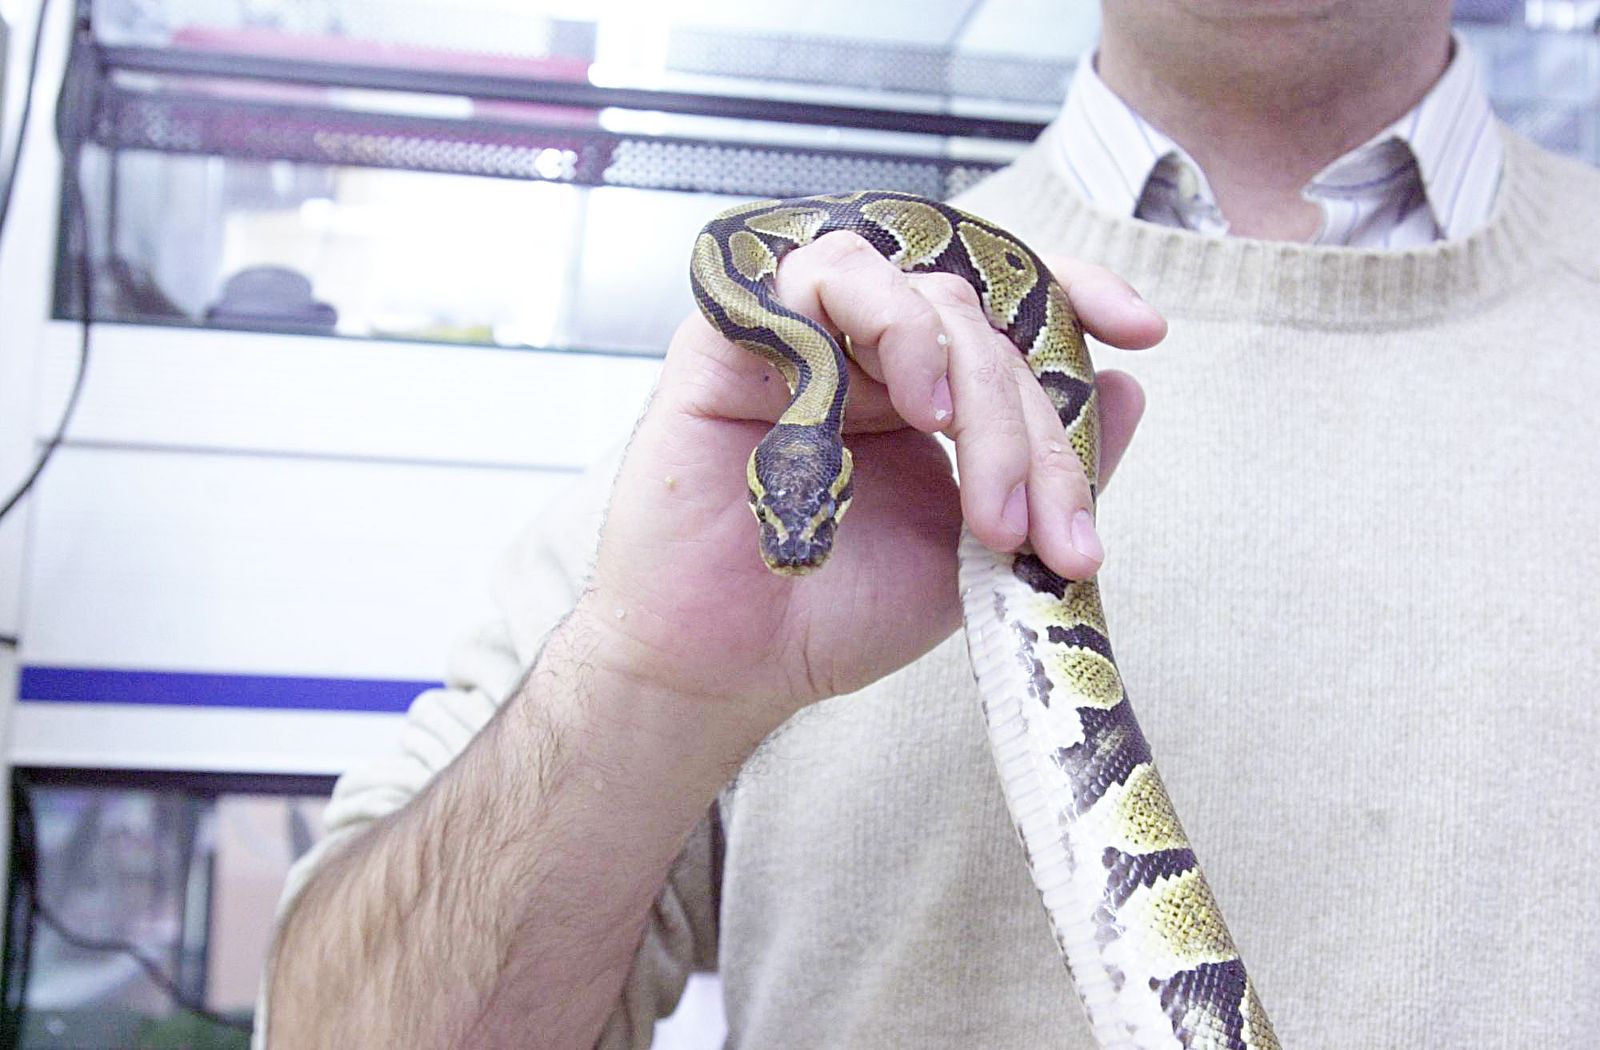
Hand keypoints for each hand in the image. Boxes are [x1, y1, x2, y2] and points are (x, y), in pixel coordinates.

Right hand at [572, 232, 1162, 727]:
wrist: (728, 667)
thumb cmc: (838, 614)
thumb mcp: (977, 548)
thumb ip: (1047, 468)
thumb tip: (1130, 387)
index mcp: (920, 391)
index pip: (1004, 312)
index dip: (1075, 297)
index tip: (1144, 330)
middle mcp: (867, 353)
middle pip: (981, 325)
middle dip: (1028, 425)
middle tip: (1040, 531)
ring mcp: (807, 337)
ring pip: (920, 294)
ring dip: (970, 373)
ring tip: (977, 477)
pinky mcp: (738, 334)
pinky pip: (824, 279)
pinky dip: (888, 326)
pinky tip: (913, 404)